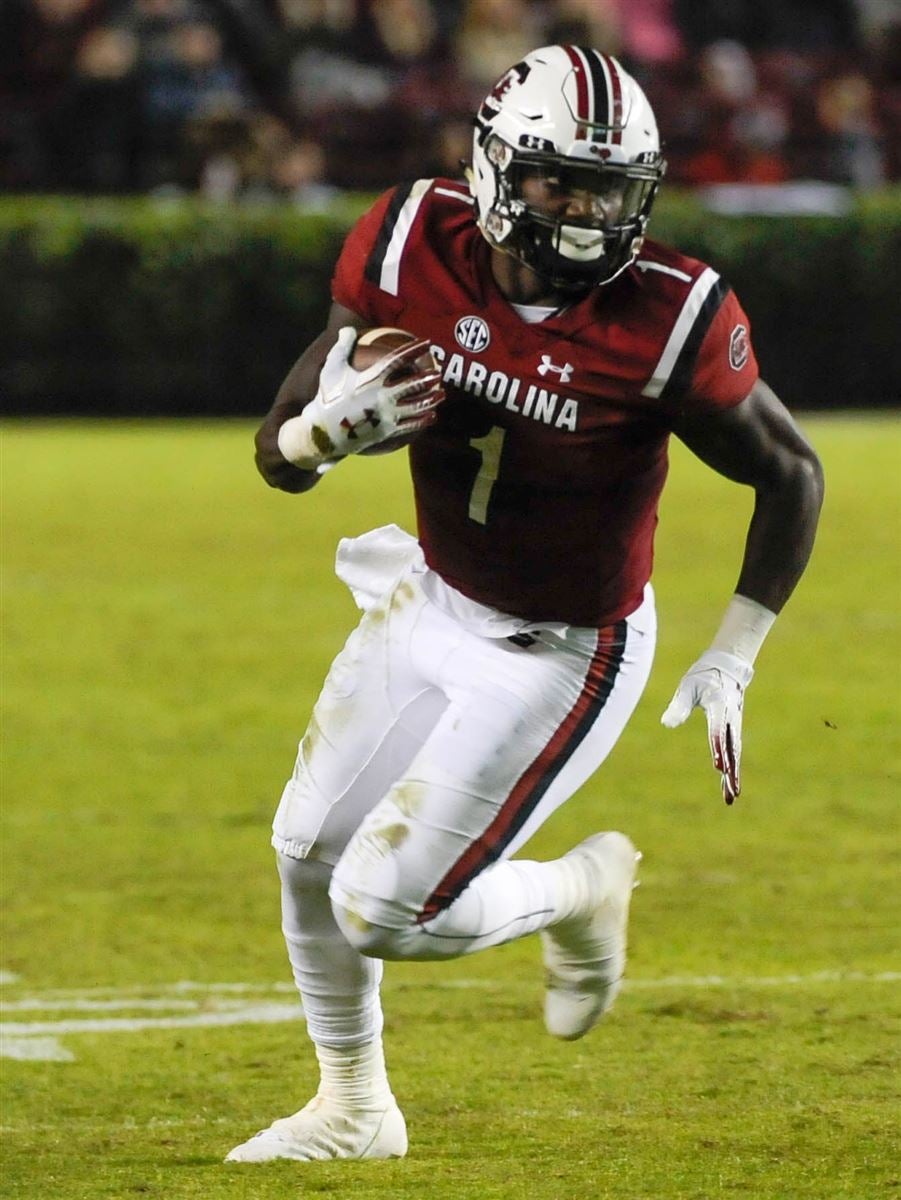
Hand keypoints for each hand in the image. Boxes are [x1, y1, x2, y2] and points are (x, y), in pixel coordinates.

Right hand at [303, 327, 443, 459]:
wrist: (324, 432)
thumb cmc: (327, 397)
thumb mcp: (331, 369)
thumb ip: (342, 347)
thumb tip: (348, 329)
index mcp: (370, 379)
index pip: (397, 360)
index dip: (414, 350)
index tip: (427, 343)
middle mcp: (382, 397)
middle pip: (412, 385)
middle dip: (427, 378)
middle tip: (438, 372)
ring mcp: (386, 416)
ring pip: (415, 407)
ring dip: (431, 400)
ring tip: (442, 394)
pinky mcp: (387, 431)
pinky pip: (410, 426)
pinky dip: (423, 421)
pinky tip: (432, 417)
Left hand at [661, 650, 753, 803]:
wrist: (726, 668)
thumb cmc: (704, 677)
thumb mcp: (688, 687)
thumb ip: (678, 706)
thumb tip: (666, 724)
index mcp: (720, 705)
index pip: (719, 730)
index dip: (718, 748)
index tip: (719, 767)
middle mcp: (731, 719)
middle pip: (732, 748)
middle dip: (731, 770)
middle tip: (732, 791)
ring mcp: (735, 726)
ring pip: (734, 754)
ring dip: (733, 775)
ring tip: (731, 797)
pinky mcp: (733, 731)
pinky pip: (733, 752)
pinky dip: (732, 769)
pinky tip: (729, 787)